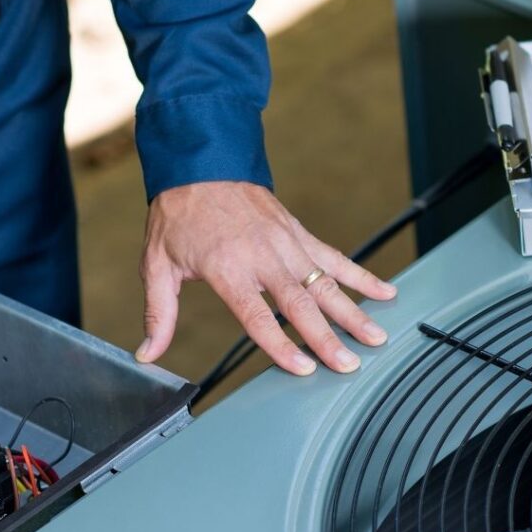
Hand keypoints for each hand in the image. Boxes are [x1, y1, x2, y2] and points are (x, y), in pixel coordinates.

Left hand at [136, 181, 395, 375]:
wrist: (200, 162)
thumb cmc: (178, 216)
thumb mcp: (157, 265)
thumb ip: (159, 314)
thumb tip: (147, 355)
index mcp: (227, 268)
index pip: (257, 316)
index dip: (280, 345)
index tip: (302, 369)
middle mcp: (262, 256)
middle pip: (300, 304)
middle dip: (327, 338)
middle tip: (349, 366)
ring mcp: (285, 243)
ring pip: (325, 283)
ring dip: (353, 312)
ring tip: (376, 338)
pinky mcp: (298, 233)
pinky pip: (335, 258)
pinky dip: (361, 276)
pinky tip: (384, 293)